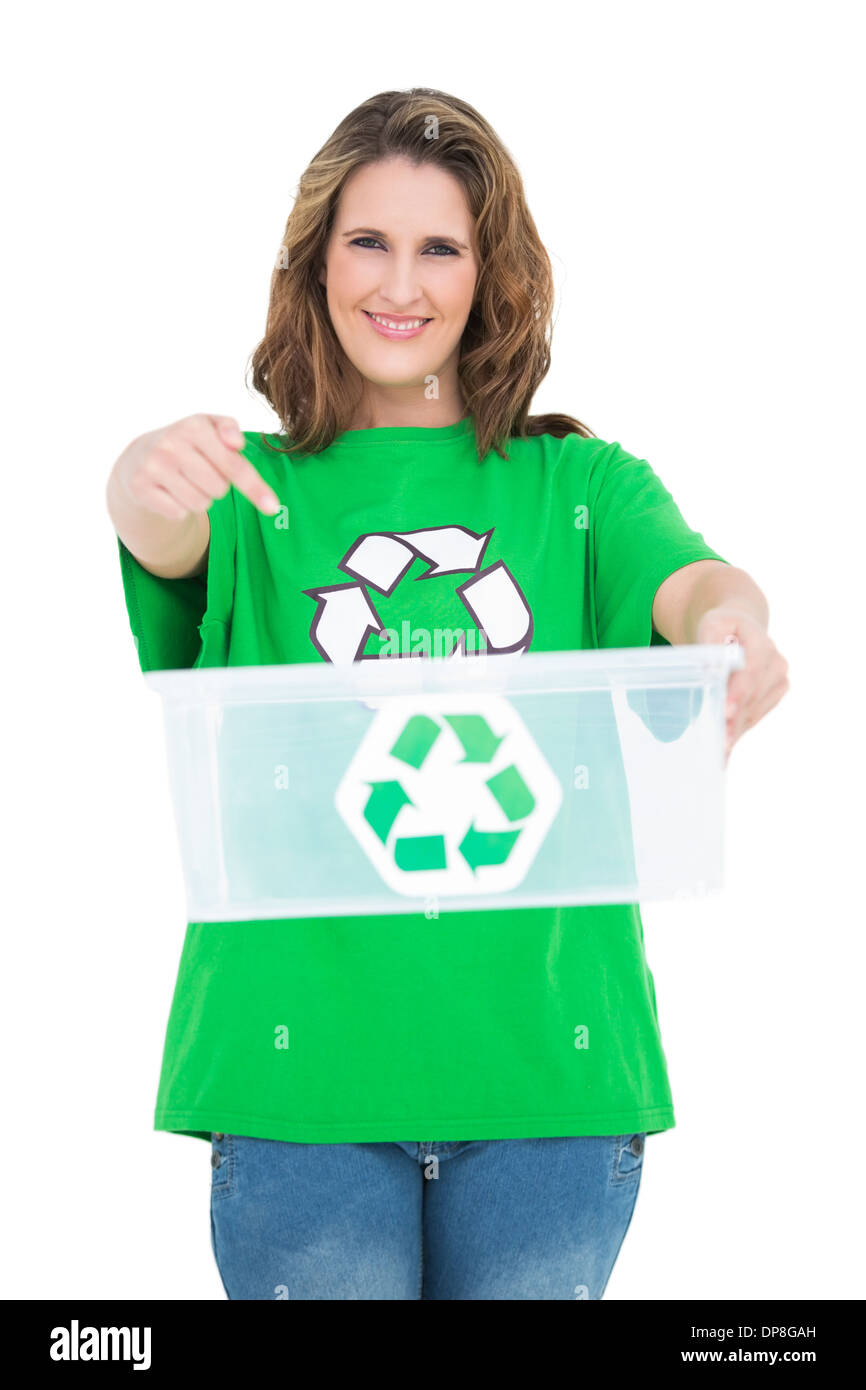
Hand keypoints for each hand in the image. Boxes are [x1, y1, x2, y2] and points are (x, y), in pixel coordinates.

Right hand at [114, 413, 280, 518]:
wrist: (140, 457)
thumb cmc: (189, 444)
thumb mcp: (210, 428)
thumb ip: (230, 430)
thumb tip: (237, 443)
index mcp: (194, 425)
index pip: (234, 464)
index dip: (255, 488)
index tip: (273, 508)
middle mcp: (171, 443)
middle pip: (219, 488)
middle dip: (217, 486)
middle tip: (203, 474)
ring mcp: (153, 465)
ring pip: (200, 503)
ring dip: (200, 498)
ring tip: (187, 482)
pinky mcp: (140, 487)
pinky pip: (179, 513)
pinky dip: (180, 508)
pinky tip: (170, 492)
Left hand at [695, 607, 789, 764]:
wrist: (742, 629)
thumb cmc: (724, 627)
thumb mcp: (713, 623)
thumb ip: (711, 639)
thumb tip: (711, 666)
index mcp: (761, 643)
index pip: (751, 670)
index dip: (739, 692)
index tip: (726, 711)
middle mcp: (776, 663)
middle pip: (753, 696)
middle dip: (734, 720)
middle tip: (718, 742)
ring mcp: (778, 680)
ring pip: (755, 710)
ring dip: (737, 730)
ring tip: (719, 752)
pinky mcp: (775, 694)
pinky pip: (756, 716)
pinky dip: (740, 730)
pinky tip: (726, 747)